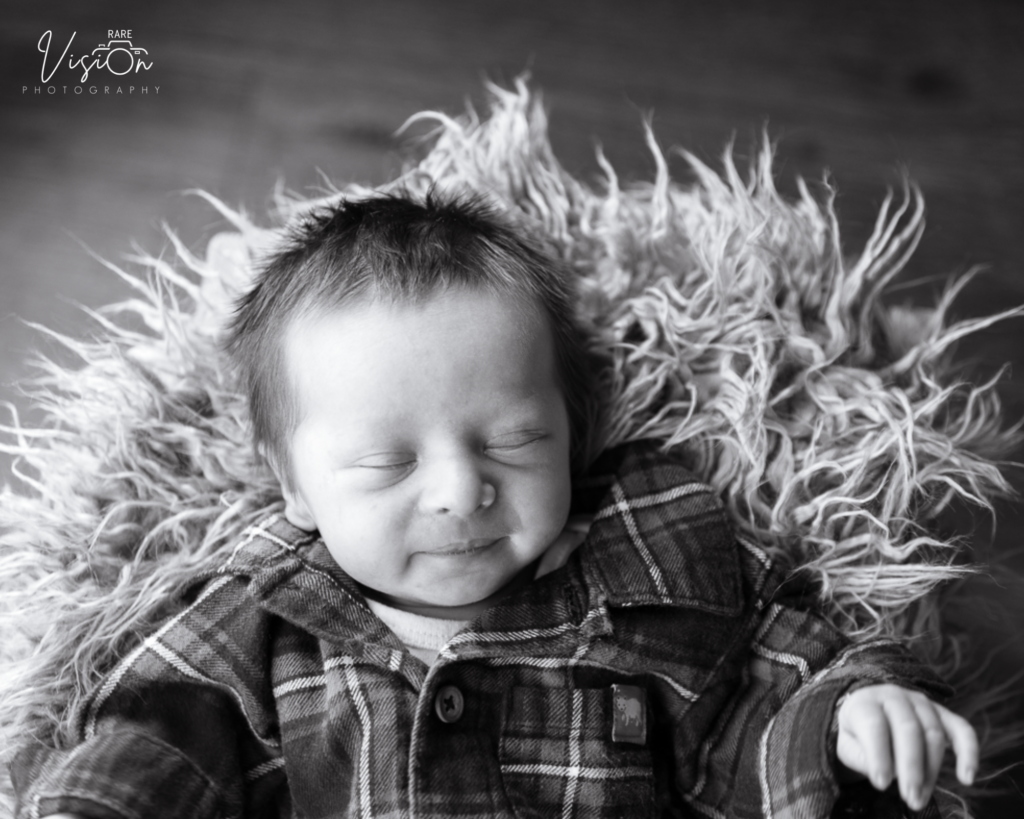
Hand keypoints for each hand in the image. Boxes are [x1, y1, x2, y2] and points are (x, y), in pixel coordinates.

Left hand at [835, 684, 977, 810]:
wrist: (871, 711)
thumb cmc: (858, 733)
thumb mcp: (847, 744)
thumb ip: (859, 756)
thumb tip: (884, 774)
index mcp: (866, 702)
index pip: (875, 725)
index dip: (879, 755)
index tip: (881, 783)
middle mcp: (895, 697)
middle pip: (909, 729)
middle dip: (911, 767)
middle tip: (910, 798)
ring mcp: (922, 703)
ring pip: (934, 735)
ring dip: (931, 770)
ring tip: (921, 798)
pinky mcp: (944, 714)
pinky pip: (962, 730)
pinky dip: (969, 752)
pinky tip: (967, 778)